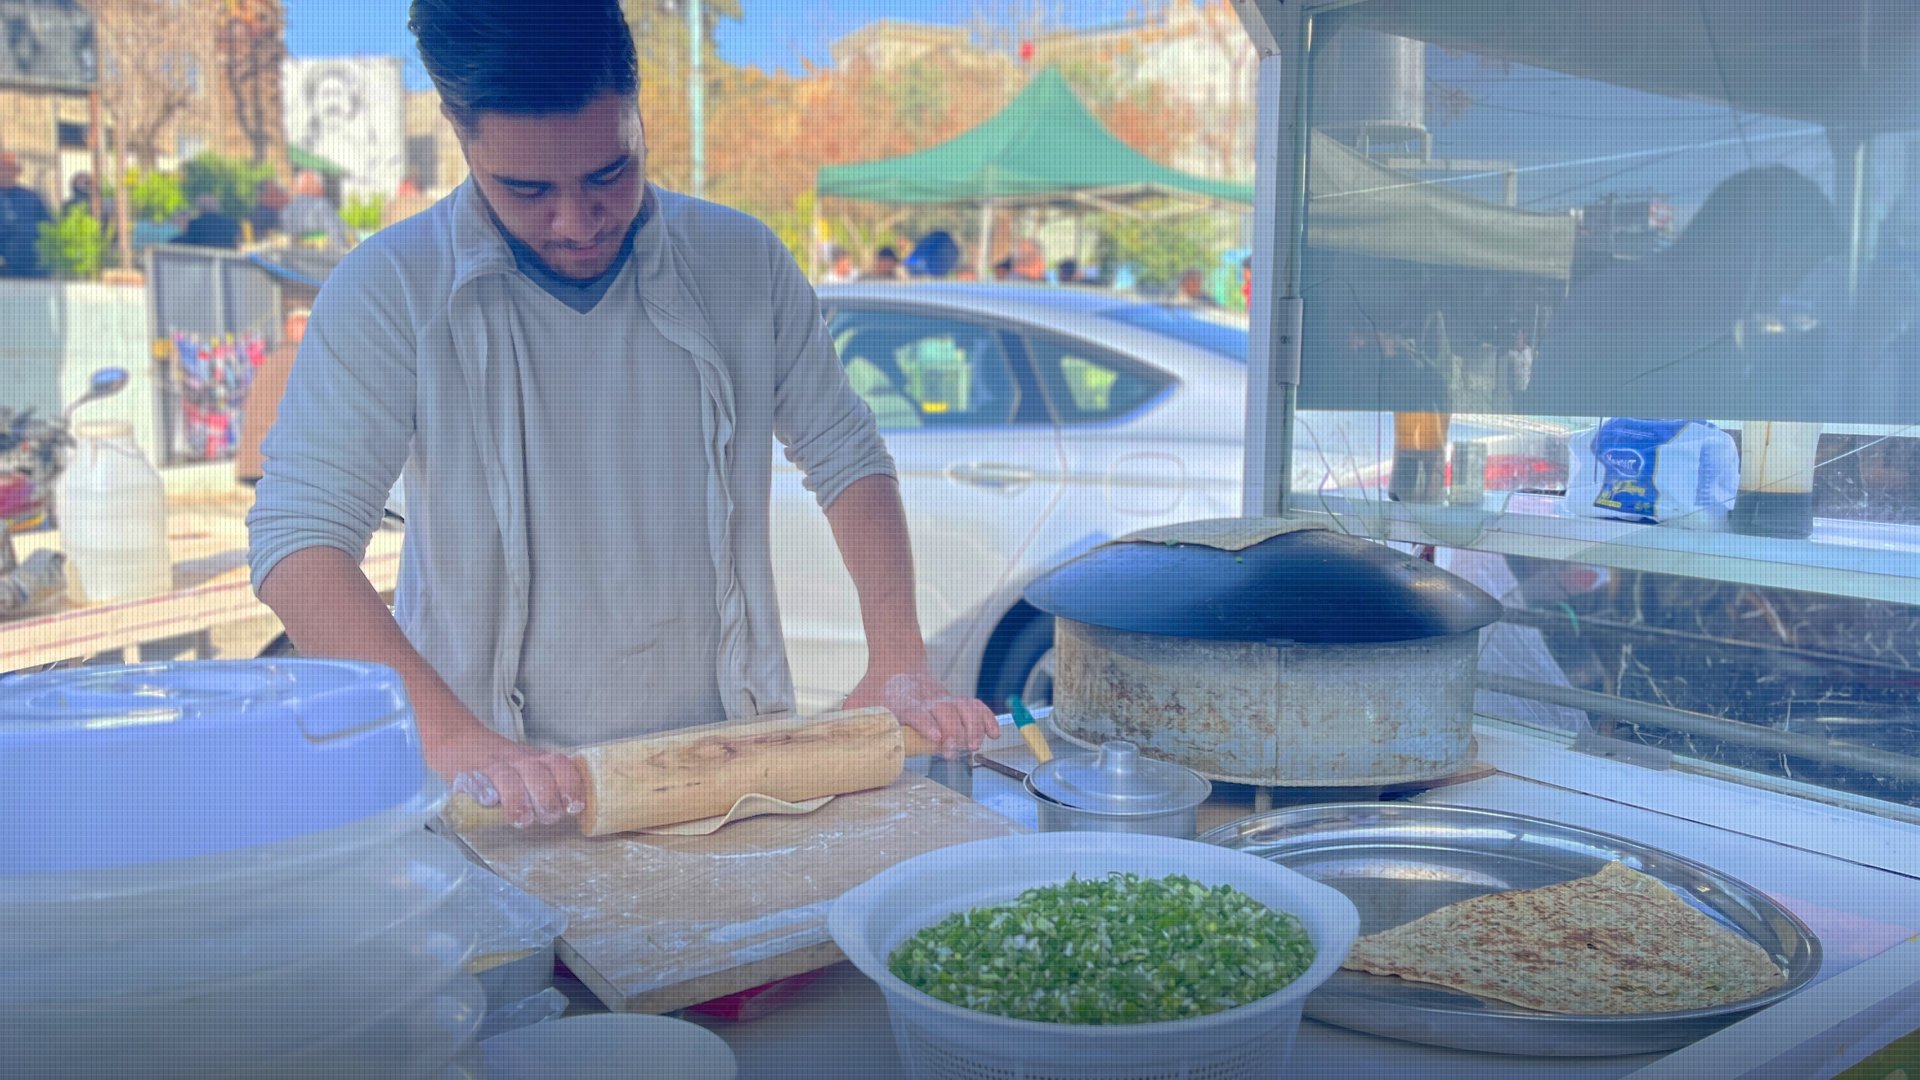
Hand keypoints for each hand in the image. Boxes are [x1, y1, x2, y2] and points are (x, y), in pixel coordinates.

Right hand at [431, 728, 588, 827]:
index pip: (560, 765)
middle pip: (537, 773)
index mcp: (537, 758)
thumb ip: (548, 784)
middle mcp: (518, 760)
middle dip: (547, 798)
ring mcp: (493, 765)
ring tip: (523, 819)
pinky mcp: (468, 774)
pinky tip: (489, 802)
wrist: (460, 741)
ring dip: (518, 799)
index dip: (571, 785)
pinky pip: (476, 781)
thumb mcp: (529, 767)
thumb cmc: (501, 763)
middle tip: (549, 817)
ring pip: (509, 777)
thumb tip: (572, 810)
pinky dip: (483, 791)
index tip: (575, 806)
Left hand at [845, 667, 999, 754]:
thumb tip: (832, 745)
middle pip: (945, 712)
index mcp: (901, 701)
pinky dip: (986, 718)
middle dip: (953, 732)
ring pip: (963, 708)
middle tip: (953, 751)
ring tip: (975, 746)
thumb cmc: (874, 687)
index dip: (927, 724)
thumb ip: (849, 722)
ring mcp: (941, 698)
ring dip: (972, 727)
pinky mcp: (953, 700)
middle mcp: (925, 699)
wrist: (896, 658)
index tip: (935, 738)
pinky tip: (994, 733)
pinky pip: (974, 706)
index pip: (917, 711)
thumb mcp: (857, 702)